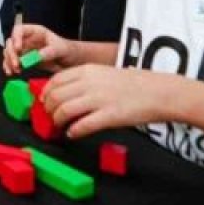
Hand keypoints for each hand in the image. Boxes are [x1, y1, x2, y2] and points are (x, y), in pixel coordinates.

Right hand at [2, 23, 79, 75]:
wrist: (70, 62)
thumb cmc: (67, 50)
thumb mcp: (61, 48)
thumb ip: (50, 51)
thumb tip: (38, 56)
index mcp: (35, 32)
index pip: (19, 30)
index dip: (16, 38)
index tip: (18, 49)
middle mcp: (27, 39)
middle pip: (11, 42)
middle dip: (11, 53)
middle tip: (17, 64)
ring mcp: (25, 50)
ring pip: (9, 52)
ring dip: (9, 61)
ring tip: (15, 70)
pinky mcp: (24, 60)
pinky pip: (12, 62)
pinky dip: (9, 67)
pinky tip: (11, 72)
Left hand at [43, 64, 181, 138]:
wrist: (159, 92)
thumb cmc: (134, 84)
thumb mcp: (104, 74)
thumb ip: (84, 81)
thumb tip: (65, 93)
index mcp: (87, 70)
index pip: (55, 81)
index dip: (45, 93)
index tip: (44, 101)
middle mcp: (89, 83)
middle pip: (55, 96)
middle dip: (48, 109)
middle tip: (50, 116)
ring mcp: (98, 100)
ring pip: (64, 110)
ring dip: (57, 121)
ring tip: (60, 126)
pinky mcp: (108, 116)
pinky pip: (82, 125)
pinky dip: (73, 131)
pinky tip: (72, 133)